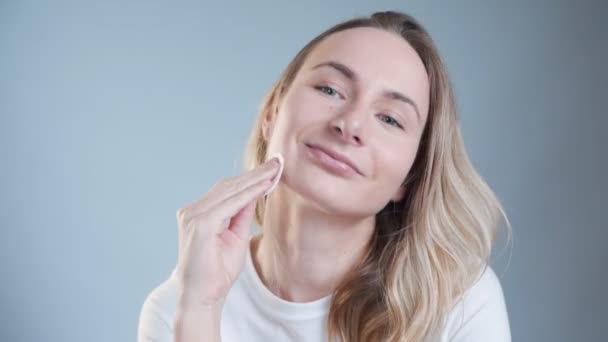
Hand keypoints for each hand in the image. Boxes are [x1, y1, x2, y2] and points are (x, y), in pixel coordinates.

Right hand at [175, 157, 280, 307]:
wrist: (203, 298)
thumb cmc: (217, 273)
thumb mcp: (235, 238)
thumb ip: (240, 215)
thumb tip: (254, 192)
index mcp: (198, 214)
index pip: (226, 190)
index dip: (250, 179)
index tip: (272, 169)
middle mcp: (191, 211)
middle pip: (228, 185)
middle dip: (255, 173)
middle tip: (278, 161)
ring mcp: (193, 216)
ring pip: (230, 191)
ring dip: (255, 179)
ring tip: (276, 169)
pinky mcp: (200, 224)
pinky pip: (230, 204)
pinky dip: (250, 194)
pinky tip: (266, 186)